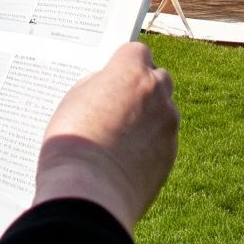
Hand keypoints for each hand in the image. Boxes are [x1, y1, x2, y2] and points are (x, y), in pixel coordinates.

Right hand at [33, 42, 178, 231]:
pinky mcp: (171, 154)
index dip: (125, 63)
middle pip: (158, 78)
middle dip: (143, 86)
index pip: (137, 51)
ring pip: (164, 110)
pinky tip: (127, 158)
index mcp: (131, 73)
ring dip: (149, 116)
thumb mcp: (74, 100)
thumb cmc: (73, 143)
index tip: (114, 74)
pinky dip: (151, 144)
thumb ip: (98, 85)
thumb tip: (110, 87)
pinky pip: (163, 140)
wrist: (89, 192)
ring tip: (121, 136)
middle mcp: (156, 93)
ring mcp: (168, 125)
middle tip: (120, 103)